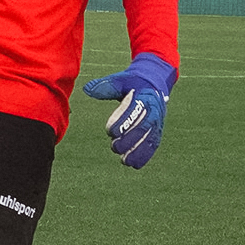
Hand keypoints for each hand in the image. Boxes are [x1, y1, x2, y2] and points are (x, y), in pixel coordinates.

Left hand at [81, 52, 176, 168]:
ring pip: (150, 139)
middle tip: (114, 147)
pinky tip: (134, 164)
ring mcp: (157, 122)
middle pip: (143, 128)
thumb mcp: (121, 80)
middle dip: (129, 140)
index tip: (111, 132)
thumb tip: (87, 89)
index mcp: (145, 96)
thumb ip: (106, 87)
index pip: (135, 110)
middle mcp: (154, 110)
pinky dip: (145, 155)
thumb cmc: (133, 82)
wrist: (153, 82)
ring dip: (138, 152)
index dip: (124, 122)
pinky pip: (153, 144)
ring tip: (125, 161)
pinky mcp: (157, 130)